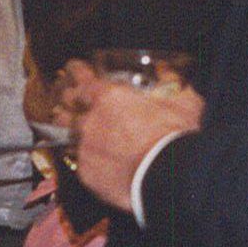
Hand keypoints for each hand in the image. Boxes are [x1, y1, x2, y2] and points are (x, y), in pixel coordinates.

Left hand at [67, 65, 203, 211]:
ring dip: (69, 128)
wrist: (168, 177)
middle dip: (68, 99)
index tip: (74, 69)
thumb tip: (169, 75)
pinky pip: (78, 161)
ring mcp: (85, 148)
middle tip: (70, 98)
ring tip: (71, 127)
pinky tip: (89, 157)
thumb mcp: (181, 101)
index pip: (82, 78)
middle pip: (67, 104)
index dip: (77, 72)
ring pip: (65, 133)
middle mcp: (90, 120)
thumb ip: (171, 84)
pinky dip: (84, 157)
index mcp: (109, 97)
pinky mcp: (86, 173)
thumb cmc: (175, 137)